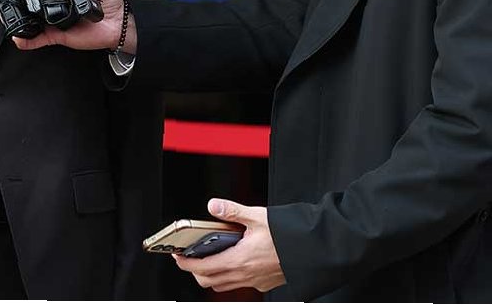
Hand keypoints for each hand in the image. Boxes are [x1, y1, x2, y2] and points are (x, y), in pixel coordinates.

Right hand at [12, 0, 130, 52]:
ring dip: (17, 15)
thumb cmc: (111, 0)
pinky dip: (26, 40)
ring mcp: (53, 18)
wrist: (118, 25)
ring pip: (30, 17)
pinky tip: (18, 37)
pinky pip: (38, 38)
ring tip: (5, 10)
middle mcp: (55, 1)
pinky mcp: (55, 34)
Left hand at [170, 198, 285, 292]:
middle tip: (190, 256)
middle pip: (209, 280)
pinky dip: (230, 275)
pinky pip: (239, 284)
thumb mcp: (258, 217)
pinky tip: (234, 259)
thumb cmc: (289, 236)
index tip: (177, 255)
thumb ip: (232, 212)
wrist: (314, 250)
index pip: (202, 267)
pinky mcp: (265, 283)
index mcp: (239, 260)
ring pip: (223, 284)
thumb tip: (214, 206)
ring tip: (209, 257)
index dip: (185, 263)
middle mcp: (245, 275)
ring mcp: (255, 281)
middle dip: (195, 270)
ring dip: (212, 274)